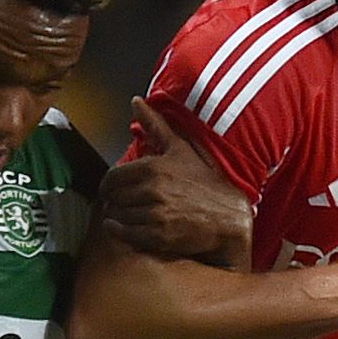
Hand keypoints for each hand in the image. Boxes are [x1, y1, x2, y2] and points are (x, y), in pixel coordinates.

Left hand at [101, 99, 252, 265]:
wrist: (229, 216)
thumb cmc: (205, 181)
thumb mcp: (180, 148)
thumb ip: (154, 124)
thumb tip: (135, 101)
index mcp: (154, 167)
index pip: (112, 177)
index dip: (108, 184)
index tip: (111, 189)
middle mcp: (153, 190)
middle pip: (114, 197)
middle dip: (115, 200)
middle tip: (121, 202)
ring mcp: (156, 214)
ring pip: (118, 216)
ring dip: (119, 217)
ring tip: (129, 215)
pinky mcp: (159, 237)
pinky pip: (125, 234)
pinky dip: (120, 232)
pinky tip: (127, 228)